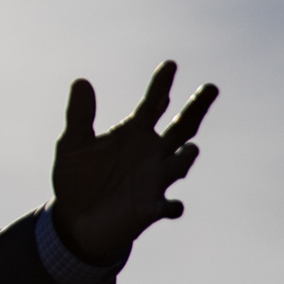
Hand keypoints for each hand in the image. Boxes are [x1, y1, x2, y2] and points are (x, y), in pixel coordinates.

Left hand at [52, 61, 216, 264]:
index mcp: (134, 133)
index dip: (161, 85)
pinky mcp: (149, 209)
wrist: (75, 219)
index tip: (170, 64)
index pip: (153, 104)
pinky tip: (174, 206)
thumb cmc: (78, 177)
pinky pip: (167, 207)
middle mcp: (152, 153)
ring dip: (185, 158)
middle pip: (181, 127)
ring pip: (178, 165)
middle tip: (210, 87)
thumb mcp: (72, 143)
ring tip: (190, 149)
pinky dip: (172, 206)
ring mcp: (155, 180)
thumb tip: (81, 81)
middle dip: (196, 108)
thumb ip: (79, 115)